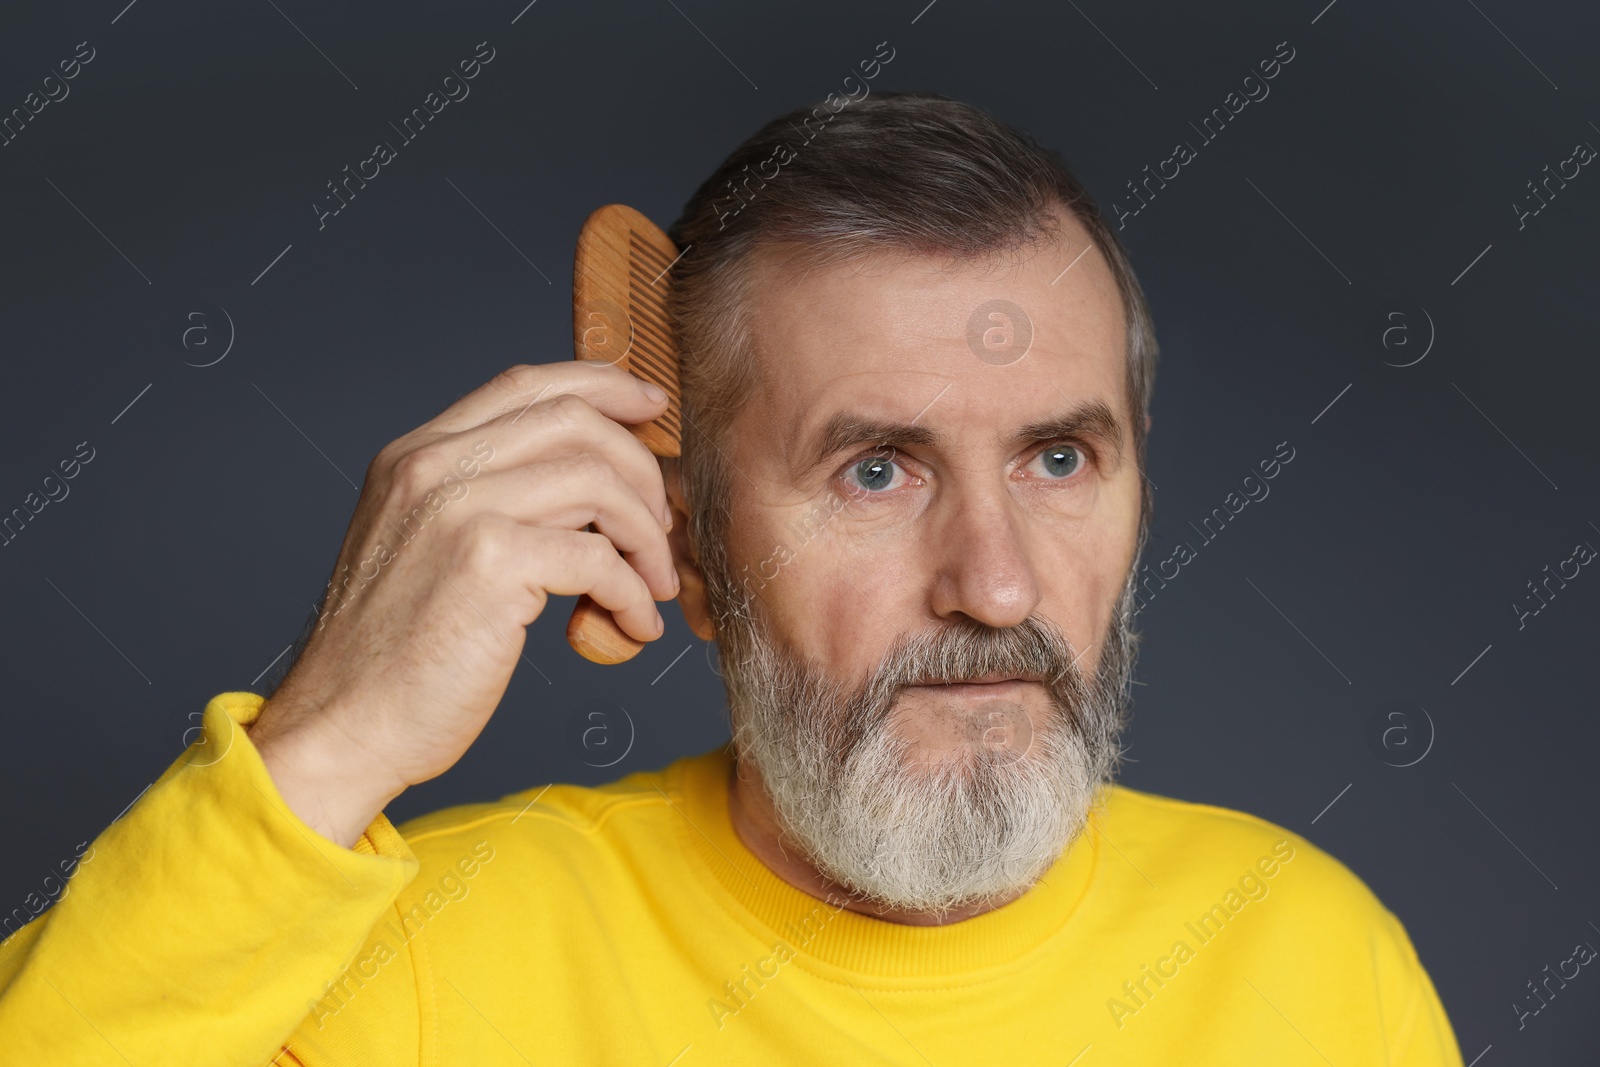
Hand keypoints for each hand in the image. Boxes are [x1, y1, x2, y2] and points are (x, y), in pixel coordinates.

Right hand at [248, 361, 678, 845]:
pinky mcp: (490, 564)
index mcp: (414, 454)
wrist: (339, 727)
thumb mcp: (425, 547)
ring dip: (646, 538)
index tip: (652, 408)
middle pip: (575, 422)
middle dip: (641, 471)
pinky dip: (634, 595)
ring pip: (598, 483)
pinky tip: (634, 627)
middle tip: (661, 529)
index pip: (526, 384)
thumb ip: (486, 501)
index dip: (602, 385)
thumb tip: (590, 487)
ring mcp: (458, 510)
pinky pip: (600, 559)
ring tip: (653, 587)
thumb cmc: (393, 656)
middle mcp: (432, 467)